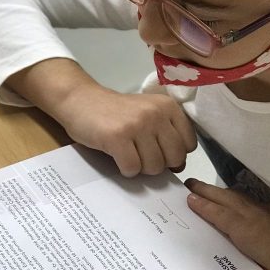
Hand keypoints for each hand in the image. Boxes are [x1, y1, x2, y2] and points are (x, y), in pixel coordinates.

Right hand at [55, 83, 196, 176]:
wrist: (81, 100)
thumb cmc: (116, 112)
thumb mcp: (148, 113)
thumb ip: (167, 134)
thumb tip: (179, 166)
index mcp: (168, 107)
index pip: (189, 145)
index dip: (174, 154)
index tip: (157, 150)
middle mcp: (156, 113)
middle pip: (174, 159)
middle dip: (159, 164)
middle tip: (141, 155)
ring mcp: (137, 125)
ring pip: (154, 167)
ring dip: (140, 168)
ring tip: (128, 154)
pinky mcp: (117, 137)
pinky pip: (132, 169)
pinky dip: (125, 169)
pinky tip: (117, 156)